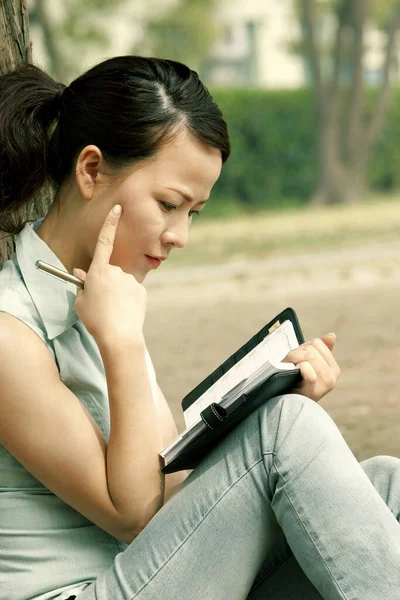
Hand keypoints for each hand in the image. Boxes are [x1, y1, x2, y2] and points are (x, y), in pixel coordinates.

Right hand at [73, 205, 146, 344]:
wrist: (119, 335)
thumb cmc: (96, 319)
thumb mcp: (81, 301)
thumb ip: (83, 284)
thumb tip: (83, 273)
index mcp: (99, 271)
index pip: (105, 241)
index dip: (110, 223)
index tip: (117, 208)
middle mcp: (117, 271)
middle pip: (109, 273)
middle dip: (105, 283)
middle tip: (100, 302)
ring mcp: (131, 280)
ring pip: (121, 284)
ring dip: (116, 293)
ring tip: (112, 311)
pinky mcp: (141, 291)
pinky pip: (131, 293)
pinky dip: (127, 300)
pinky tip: (123, 312)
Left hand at [283, 333, 339, 401]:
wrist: (287, 404)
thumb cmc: (296, 383)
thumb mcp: (309, 365)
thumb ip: (321, 351)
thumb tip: (331, 335)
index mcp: (334, 368)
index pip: (317, 343)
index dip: (302, 347)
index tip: (297, 359)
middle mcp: (333, 375)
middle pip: (311, 349)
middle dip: (296, 353)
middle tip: (290, 364)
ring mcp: (325, 383)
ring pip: (308, 355)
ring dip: (293, 358)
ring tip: (289, 368)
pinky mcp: (315, 389)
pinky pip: (307, 368)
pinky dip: (298, 367)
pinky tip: (294, 373)